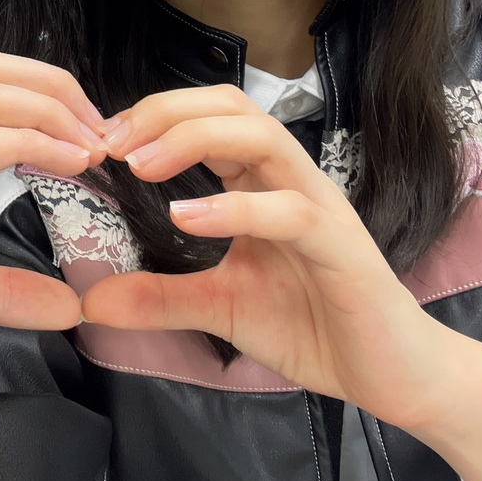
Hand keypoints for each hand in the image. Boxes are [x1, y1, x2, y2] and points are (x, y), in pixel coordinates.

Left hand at [82, 85, 452, 432]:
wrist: (389, 374)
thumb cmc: (313, 325)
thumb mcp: (219, 307)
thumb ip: (159, 297)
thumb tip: (92, 299)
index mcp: (262, 182)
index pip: (210, 115)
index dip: (154, 117)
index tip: (103, 142)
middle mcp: (290, 180)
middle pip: (232, 106)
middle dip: (166, 112)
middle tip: (112, 142)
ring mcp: (318, 208)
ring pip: (263, 137)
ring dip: (195, 139)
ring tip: (141, 166)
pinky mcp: (340, 247)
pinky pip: (287, 211)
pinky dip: (233, 208)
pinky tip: (186, 219)